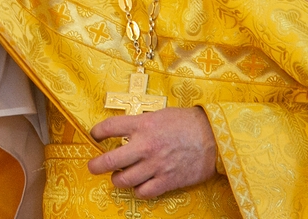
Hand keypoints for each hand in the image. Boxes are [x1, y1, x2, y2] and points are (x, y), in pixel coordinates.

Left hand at [87, 107, 217, 198]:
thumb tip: (125, 130)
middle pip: (110, 160)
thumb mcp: (159, 115)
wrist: (214, 136)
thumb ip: (141, 123)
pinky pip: (143, 191)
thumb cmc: (187, 122)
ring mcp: (155, 165)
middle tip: (93, 166)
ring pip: (124, 180)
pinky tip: (139, 184)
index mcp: (142, 125)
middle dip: (96, 165)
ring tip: (119, 176)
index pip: (108, 128)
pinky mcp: (167, 181)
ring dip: (117, 179)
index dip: (97, 132)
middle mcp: (145, 146)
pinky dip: (138, 190)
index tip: (94, 136)